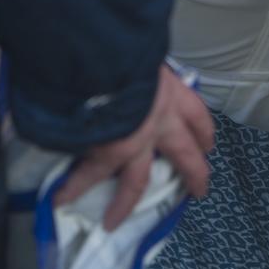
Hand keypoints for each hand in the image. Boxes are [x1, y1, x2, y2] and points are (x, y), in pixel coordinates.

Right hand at [54, 64, 213, 230]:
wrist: (105, 58)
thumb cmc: (127, 48)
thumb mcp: (147, 55)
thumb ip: (145, 68)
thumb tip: (133, 61)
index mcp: (172, 93)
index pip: (196, 115)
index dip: (204, 132)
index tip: (208, 146)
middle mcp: (160, 122)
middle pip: (184, 155)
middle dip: (193, 174)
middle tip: (199, 190)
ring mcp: (135, 142)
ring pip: (136, 181)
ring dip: (124, 203)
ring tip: (114, 221)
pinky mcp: (109, 152)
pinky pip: (89, 175)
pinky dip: (72, 188)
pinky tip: (60, 200)